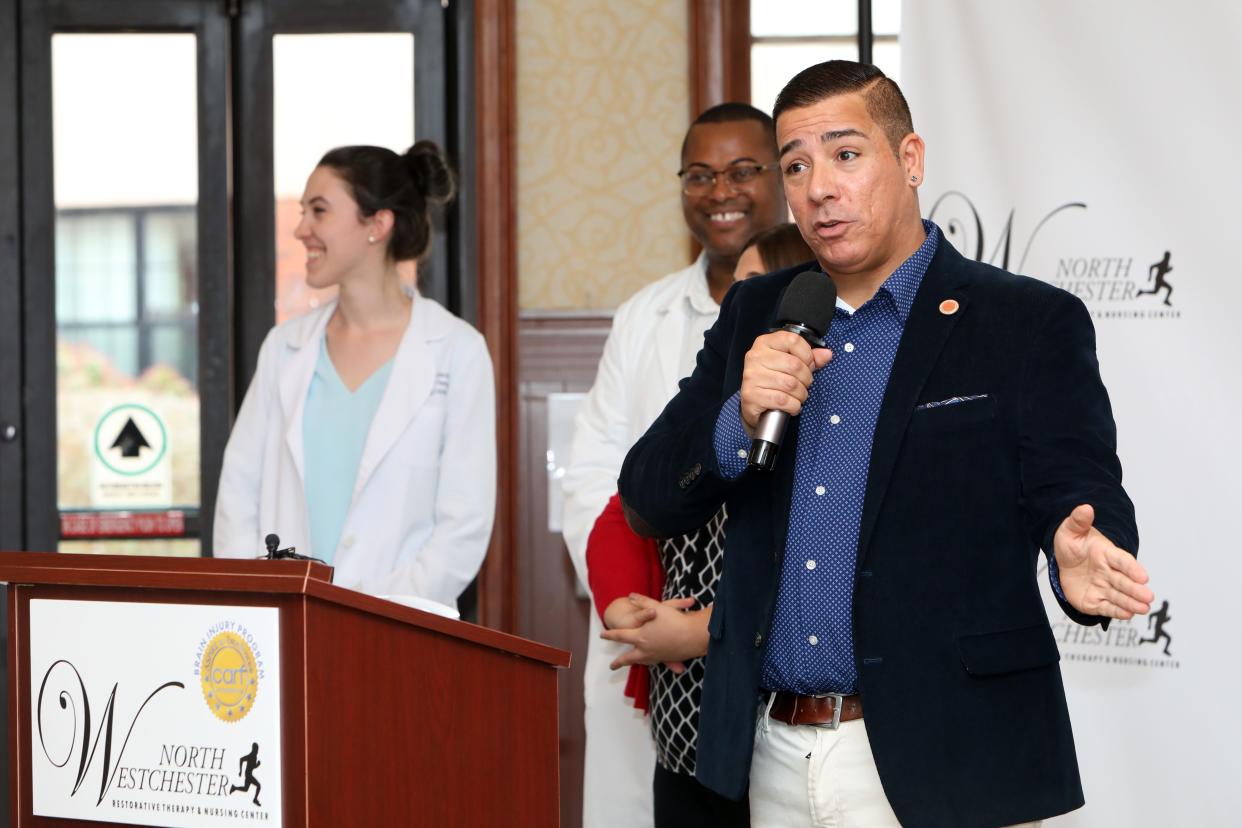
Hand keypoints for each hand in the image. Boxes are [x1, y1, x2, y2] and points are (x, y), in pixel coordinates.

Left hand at [600, 594, 707, 673]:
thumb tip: (631, 596)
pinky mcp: (667, 659)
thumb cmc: (675, 621)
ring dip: (634, 662)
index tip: (602, 635)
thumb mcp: (657, 607)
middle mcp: (646, 649)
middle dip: (619, 662)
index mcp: (640, 637)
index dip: (610, 635)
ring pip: (642, 662)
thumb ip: (642, 602)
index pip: (621, 636)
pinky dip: (650, 662)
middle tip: (611, 666)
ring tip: (631, 663)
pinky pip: (655, 662)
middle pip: (628, 658)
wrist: (694, 637)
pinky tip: (651, 662)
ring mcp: (657, 656)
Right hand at [739, 331, 831, 432]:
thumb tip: (826, 354)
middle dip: (806, 378)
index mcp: (765, 343)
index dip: (807, 354)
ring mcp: (751, 376)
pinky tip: (792, 405)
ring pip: (790, 384)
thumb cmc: (773, 379)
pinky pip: (782, 400)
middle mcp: (755, 357)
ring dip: (801, 394)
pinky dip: (793, 406)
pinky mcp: (751, 395)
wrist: (753, 402)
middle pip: (794, 364)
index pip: (793, 340)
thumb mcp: (790, 363)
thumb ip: (810, 358)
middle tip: (804, 384)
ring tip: (798, 396)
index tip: (808, 364)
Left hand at [1052, 504, 1153, 618]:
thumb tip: (1085, 508)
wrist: (1062, 562)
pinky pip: (1106, 607)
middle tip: (1149, 596)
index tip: (1144, 576)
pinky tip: (1127, 614)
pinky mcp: (1095, 601)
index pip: (1121, 560)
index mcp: (1106, 553)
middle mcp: (1108, 572)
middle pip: (1124, 581)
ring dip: (1131, 603)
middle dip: (1135, 589)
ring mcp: (1103, 587)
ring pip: (1119, 596)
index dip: (1132, 568)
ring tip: (1144, 608)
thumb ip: (1078, 521)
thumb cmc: (1072, 544)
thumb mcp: (1071, 531)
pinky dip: (1116, 611)